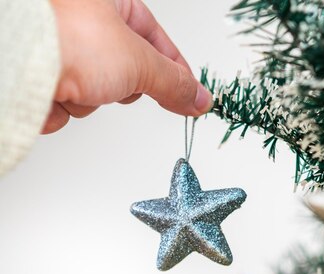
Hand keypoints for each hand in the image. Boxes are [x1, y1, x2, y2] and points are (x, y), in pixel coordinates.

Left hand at [44, 0, 211, 133]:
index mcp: (110, 0)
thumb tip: (198, 98)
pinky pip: (62, 101)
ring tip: (74, 83)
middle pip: (123, 70)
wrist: (12, 54)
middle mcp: (80, 20)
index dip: (175, 70)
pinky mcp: (35, 72)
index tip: (189, 96)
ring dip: (87, 99)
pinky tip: (52, 93)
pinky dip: (60, 106)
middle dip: (118, 86)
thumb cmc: (64, 37)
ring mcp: (57, 46)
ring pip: (91, 92)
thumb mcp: (138, 61)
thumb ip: (174, 82)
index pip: (156, 39)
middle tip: (113, 80)